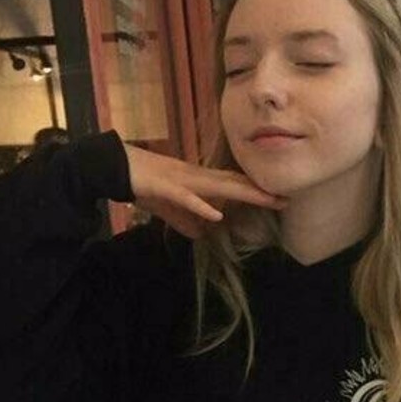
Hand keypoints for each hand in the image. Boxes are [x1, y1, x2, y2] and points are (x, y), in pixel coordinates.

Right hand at [123, 143, 288, 238]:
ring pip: (217, 186)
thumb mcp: (168, 209)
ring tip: (266, 199)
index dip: (256, 191)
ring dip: (242, 193)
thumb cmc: (144, 184)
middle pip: (234, 183)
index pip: (233, 186)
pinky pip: (185, 198)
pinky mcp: (165, 187)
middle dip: (260, 191)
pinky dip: (200, 205)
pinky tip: (216, 215)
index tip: (280, 197)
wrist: (114, 166)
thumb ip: (186, 220)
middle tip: (286, 198)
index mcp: (198, 181)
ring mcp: (182, 180)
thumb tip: (201, 235)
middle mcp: (196, 177)